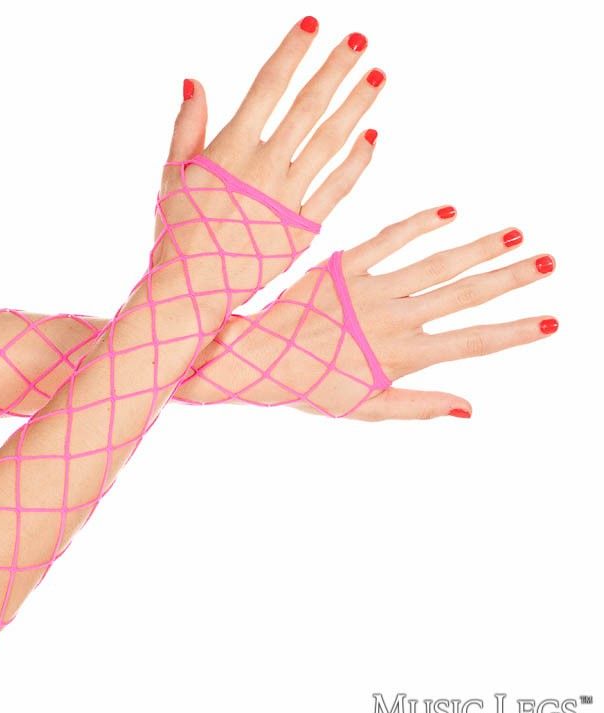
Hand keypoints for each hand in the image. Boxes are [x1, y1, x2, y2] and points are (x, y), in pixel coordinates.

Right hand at [150, 20, 382, 321]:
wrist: (193, 290)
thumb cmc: (176, 234)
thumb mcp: (172, 177)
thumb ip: (187, 129)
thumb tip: (196, 81)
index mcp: (230, 151)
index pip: (269, 87)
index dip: (292, 52)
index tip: (314, 25)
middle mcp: (264, 169)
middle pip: (308, 108)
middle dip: (336, 70)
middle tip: (360, 40)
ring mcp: (288, 199)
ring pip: (330, 143)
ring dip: (356, 106)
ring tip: (378, 75)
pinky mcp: (303, 229)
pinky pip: (337, 188)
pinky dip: (355, 162)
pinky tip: (371, 137)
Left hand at [178, 208, 557, 419]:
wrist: (253, 356)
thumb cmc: (308, 386)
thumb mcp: (362, 407)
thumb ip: (416, 406)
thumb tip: (470, 408)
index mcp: (399, 355)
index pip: (470, 342)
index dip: (514, 332)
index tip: (551, 321)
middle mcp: (391, 318)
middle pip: (462, 295)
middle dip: (510, 280)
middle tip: (549, 262)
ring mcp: (368, 289)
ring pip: (434, 264)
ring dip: (477, 249)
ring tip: (515, 235)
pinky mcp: (343, 266)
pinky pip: (388, 239)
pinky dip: (418, 224)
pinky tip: (449, 211)